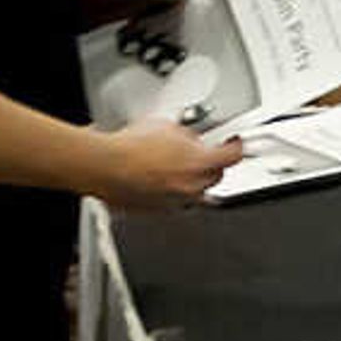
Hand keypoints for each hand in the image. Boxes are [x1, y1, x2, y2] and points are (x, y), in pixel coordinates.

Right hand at [100, 119, 239, 209]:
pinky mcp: (159, 212)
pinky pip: (174, 202)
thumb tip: (191, 139)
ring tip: (171, 166)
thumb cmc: (130, 147)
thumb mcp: (168, 127)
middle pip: (216, 177)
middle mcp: (193, 187)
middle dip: (211, 165)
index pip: (233, 156)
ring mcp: (177, 203)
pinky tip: (156, 178)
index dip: (236, 147)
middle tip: (198, 153)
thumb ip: (188, 136)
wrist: (104, 166)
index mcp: (201, 164)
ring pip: (195, 193)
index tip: (234, 143)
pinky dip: (170, 192)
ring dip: (190, 180)